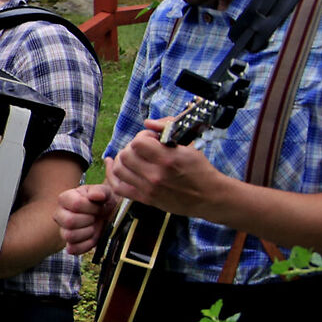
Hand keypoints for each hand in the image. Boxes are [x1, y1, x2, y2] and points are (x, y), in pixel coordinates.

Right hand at [55, 182, 115, 256]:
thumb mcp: (105, 192)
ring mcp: (63, 230)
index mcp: (65, 198)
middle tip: (96, 217)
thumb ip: (100, 191)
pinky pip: (74, 249)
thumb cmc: (104, 201)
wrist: (109, 214)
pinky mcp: (70, 244)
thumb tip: (95, 196)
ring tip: (94, 226)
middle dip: (89, 220)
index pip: (75, 204)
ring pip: (69, 236)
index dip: (91, 207)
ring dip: (88, 232)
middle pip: (69, 221)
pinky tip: (93, 236)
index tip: (99, 206)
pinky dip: (87, 245)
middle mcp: (60, 214)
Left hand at [106, 118, 231, 218]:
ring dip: (122, 159)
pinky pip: (117, 187)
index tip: (152, 139)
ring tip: (132, 157)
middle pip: (126, 154)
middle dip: (132, 147)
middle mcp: (156, 175)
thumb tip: (147, 123)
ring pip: (119, 169)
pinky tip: (114, 166)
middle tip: (143, 149)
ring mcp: (148, 188)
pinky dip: (112, 175)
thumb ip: (167, 130)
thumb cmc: (200, 169)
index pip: (138, 142)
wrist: (209, 196)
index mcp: (168, 159)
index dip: (143, 137)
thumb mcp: (188, 146)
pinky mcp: (145, 199)